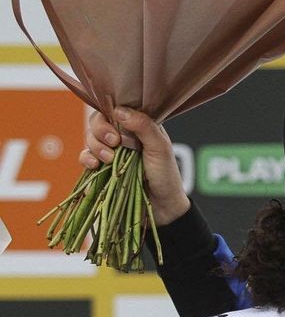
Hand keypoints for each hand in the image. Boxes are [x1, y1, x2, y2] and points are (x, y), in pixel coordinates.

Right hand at [81, 108, 189, 225]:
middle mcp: (123, 136)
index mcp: (139, 126)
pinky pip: (85, 157)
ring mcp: (112, 152)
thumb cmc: (166, 176)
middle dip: (101, 131)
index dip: (110, 115)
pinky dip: (86, 159)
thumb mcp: (160, 148)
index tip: (118, 130)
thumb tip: (120, 110)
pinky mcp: (102, 168)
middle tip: (114, 144)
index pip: (115, 109)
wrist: (162, 208)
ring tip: (109, 159)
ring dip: (95, 146)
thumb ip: (144, 127)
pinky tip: (95, 166)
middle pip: (98, 122)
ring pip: (90, 138)